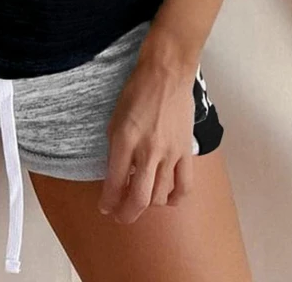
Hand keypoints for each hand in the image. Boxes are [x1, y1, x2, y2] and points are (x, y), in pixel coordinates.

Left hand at [98, 51, 196, 222]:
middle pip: (139, 199)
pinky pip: (184, 186)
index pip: (114, 182)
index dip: (108, 202)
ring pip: (161, 196)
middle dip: (126, 214)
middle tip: (120, 216)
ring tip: (140, 201)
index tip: (105, 208)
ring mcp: (169, 153)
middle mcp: (147, 151)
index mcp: (124, 140)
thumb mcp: (115, 119)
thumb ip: (116, 149)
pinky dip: (174, 199)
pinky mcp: (186, 152)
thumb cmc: (136, 92)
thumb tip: (117, 175)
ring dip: (148, 205)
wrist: (166, 75)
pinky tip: (166, 197)